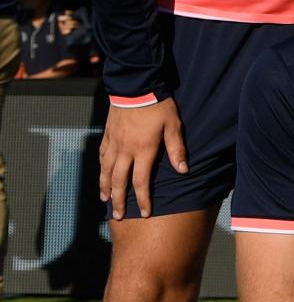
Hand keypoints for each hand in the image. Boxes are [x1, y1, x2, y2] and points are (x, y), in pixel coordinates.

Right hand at [99, 95, 186, 219]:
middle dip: (119, 200)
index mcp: (143, 150)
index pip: (141, 181)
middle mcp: (124, 150)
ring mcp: (113, 142)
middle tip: (118, 216)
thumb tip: (183, 170)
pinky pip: (102, 156)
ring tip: (106, 200)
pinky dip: (101, 168)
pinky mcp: (107, 134)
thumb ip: (176, 149)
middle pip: (119, 181)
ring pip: (106, 170)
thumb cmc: (158, 105)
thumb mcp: (173, 126)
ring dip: (105, 187)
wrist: (135, 86)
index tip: (145, 213)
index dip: (143, 199)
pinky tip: (102, 174)